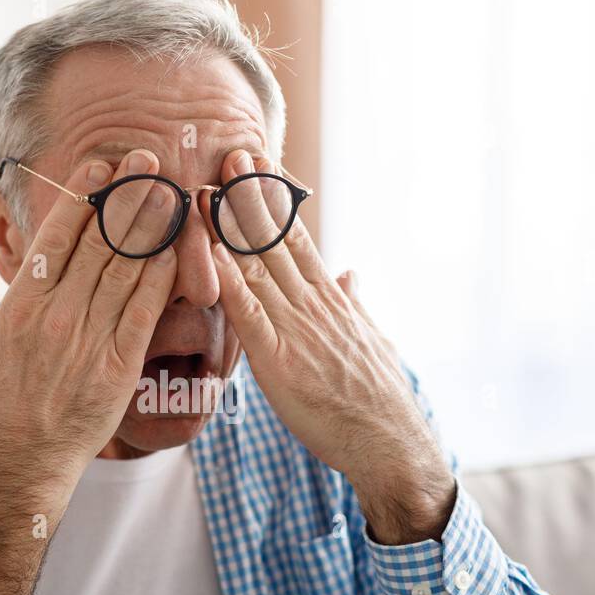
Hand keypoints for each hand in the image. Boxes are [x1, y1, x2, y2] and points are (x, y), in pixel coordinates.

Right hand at [0, 149, 176, 486]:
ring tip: (171, 191)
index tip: (102, 167)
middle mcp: (57, 316)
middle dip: (127, 197)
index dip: (82, 197)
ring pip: (126, 270)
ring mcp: (90, 340)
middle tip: (149, 161)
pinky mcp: (119, 368)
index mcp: (19, 307)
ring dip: (151, 227)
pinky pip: (145, 313)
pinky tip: (177, 251)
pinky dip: (162, 279)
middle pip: (98, 243)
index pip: (55, 238)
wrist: (17, 470)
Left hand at [211, 150, 455, 543]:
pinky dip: (228, 283)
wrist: (389, 442)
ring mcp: (296, 329)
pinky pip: (249, 315)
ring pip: (257, 268)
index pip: (297, 238)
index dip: (274, 200)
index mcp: (330, 299)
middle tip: (229, 151)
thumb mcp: (370, 339)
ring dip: (228, 229)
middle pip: (276, 241)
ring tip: (205, 188)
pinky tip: (208, 255)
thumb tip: (350, 274)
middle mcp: (313, 304)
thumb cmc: (375, 399)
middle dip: (250, 196)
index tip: (257, 164)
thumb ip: (353, 303)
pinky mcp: (279, 360)